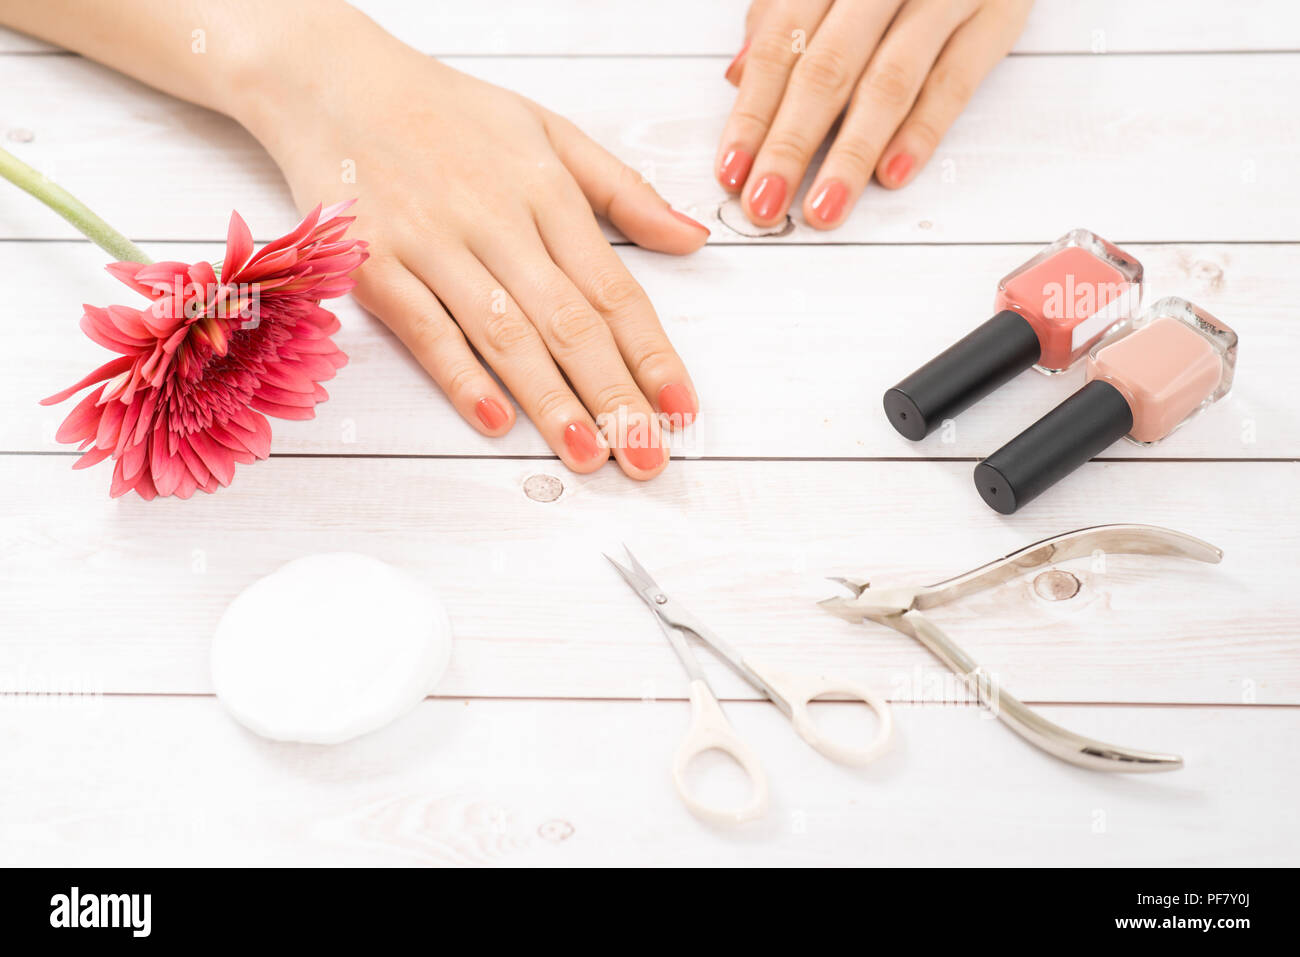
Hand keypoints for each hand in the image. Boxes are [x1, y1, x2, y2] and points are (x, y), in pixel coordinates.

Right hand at [238, 12, 707, 478]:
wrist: (333, 80)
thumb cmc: (449, 113)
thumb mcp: (549, 131)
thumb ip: (622, 191)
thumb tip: (692, 238)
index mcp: (547, 191)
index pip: (613, 288)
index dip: (653, 354)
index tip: (682, 409)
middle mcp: (497, 219)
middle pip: (569, 322)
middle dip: (614, 396)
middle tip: (645, 457)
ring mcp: (432, 243)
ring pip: (505, 333)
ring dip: (551, 399)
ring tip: (589, 453)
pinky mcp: (373, 262)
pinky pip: (425, 328)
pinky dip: (461, 375)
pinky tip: (498, 420)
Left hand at [717, 0, 1033, 227]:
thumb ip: (784, 18)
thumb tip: (737, 78)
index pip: (780, 45)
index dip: (752, 113)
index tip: (732, 172)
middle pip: (827, 69)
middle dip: (790, 145)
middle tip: (766, 203)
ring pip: (887, 81)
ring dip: (850, 153)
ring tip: (824, 207)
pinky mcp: (997, 15)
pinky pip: (955, 81)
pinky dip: (921, 132)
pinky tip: (891, 175)